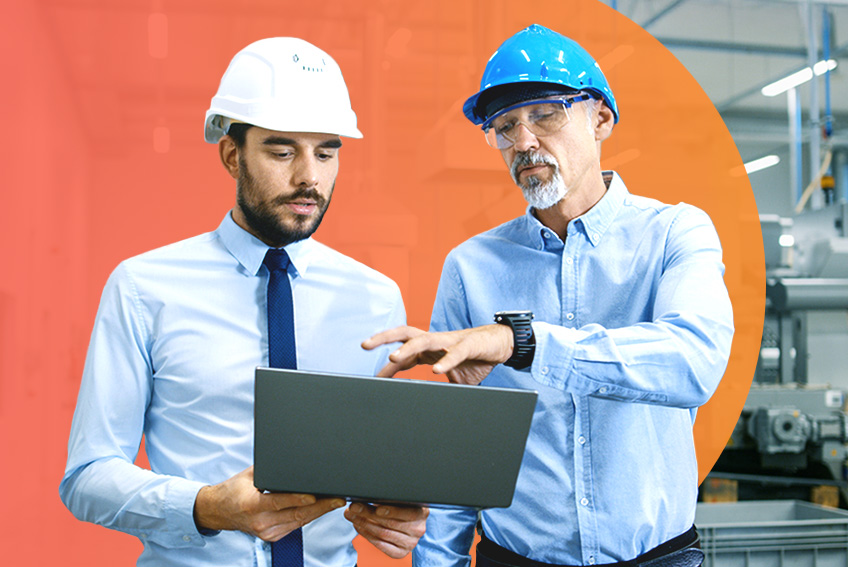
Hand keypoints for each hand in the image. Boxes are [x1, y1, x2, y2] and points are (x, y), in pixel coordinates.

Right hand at [193, 466, 344, 540]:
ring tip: (335, 501)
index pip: (279, 502)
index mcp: (252, 504)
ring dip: (319, 511)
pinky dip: (309, 516)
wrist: (219, 511)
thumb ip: (270, 468)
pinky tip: (320, 508)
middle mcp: (260, 521)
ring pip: (299, 521)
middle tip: (338, 498)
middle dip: (320, 506)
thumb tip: (292, 457)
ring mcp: (267, 532)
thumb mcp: (249, 474)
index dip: (298, 499)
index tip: (315, 496)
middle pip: (296, 514)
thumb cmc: (234, 489)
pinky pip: (296, 525)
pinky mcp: (272, 537)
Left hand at [344, 503, 428, 557]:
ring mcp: (410, 543)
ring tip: (353, 516)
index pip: (407, 512)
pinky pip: (380, 545)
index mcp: (421, 513)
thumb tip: (368, 494)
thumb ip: (389, 498)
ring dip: (364, 524)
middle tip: (354, 507)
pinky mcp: (400, 553)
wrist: (407, 525)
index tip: (376, 508)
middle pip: (390, 523)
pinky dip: (367, 535)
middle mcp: (418, 529)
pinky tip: (359, 526)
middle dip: (368, 514)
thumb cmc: (402, 508)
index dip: (391, 511)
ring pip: (383, 534)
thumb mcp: (400, 500)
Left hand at [362, 324, 513, 384]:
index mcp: (430, 348)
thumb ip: (438, 386)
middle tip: (365, 345)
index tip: (374, 378)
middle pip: (405, 332)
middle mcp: (436, 341)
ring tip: (393, 358)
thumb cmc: (475, 359)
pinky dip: (445, 361)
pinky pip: (456, 352)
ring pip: (424, 339)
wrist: (501, 344)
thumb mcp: (453, 377)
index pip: (403, 353)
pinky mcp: (470, 345)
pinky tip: (436, 370)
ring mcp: (452, 341)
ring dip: (407, 348)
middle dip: (384, 337)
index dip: (388, 365)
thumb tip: (428, 404)